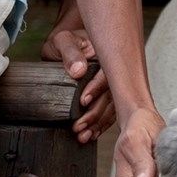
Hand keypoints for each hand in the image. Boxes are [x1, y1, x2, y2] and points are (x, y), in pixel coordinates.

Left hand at [42, 24, 115, 142]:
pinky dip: (101, 125)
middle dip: (95, 113)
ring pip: (111, 107)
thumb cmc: (64, 42)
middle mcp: (112, 72)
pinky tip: (92, 135)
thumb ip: (70, 52)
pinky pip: (109, 112)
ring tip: (83, 135)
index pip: (106, 75)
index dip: (96, 89)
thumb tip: (78, 70)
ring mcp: (112, 85)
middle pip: (110, 95)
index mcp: (105, 56)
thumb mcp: (63, 40)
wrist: (66, 47)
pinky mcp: (107, 96)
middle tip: (79, 126)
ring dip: (98, 123)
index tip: (83, 101)